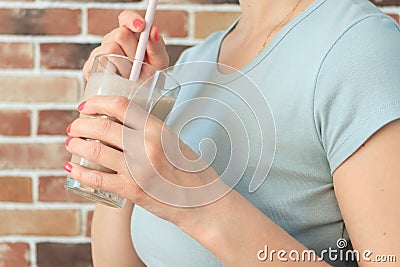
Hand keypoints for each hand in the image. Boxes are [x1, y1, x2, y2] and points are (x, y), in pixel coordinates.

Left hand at [65, 96, 222, 222]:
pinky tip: (71, 167)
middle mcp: (145, 146)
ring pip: (94, 150)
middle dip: (81, 124)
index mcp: (158, 129)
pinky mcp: (131, 190)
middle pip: (102, 127)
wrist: (203, 203)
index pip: (120, 106)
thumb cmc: (192, 172)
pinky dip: (79, 171)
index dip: (97, 102)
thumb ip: (149, 132)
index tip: (86, 105)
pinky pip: (97, 178)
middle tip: (74, 126)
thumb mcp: (174, 142)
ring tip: (71, 142)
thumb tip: (123, 124)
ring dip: (76, 144)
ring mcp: (137, 169)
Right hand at [83, 10, 168, 79]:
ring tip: (131, 76)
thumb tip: (153, 30)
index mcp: (129, 35)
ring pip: (110, 49)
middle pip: (119, 34)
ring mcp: (99, 53)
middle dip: (133, 51)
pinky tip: (119, 80)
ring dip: (125, 65)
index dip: (132, 19)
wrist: (138, 102)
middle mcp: (112, 40)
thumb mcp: (159, 63)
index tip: (141, 26)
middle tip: (139, 65)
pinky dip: (114, 73)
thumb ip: (157, 46)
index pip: (125, 18)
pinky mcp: (90, 68)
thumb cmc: (149, 79)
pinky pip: (99, 63)